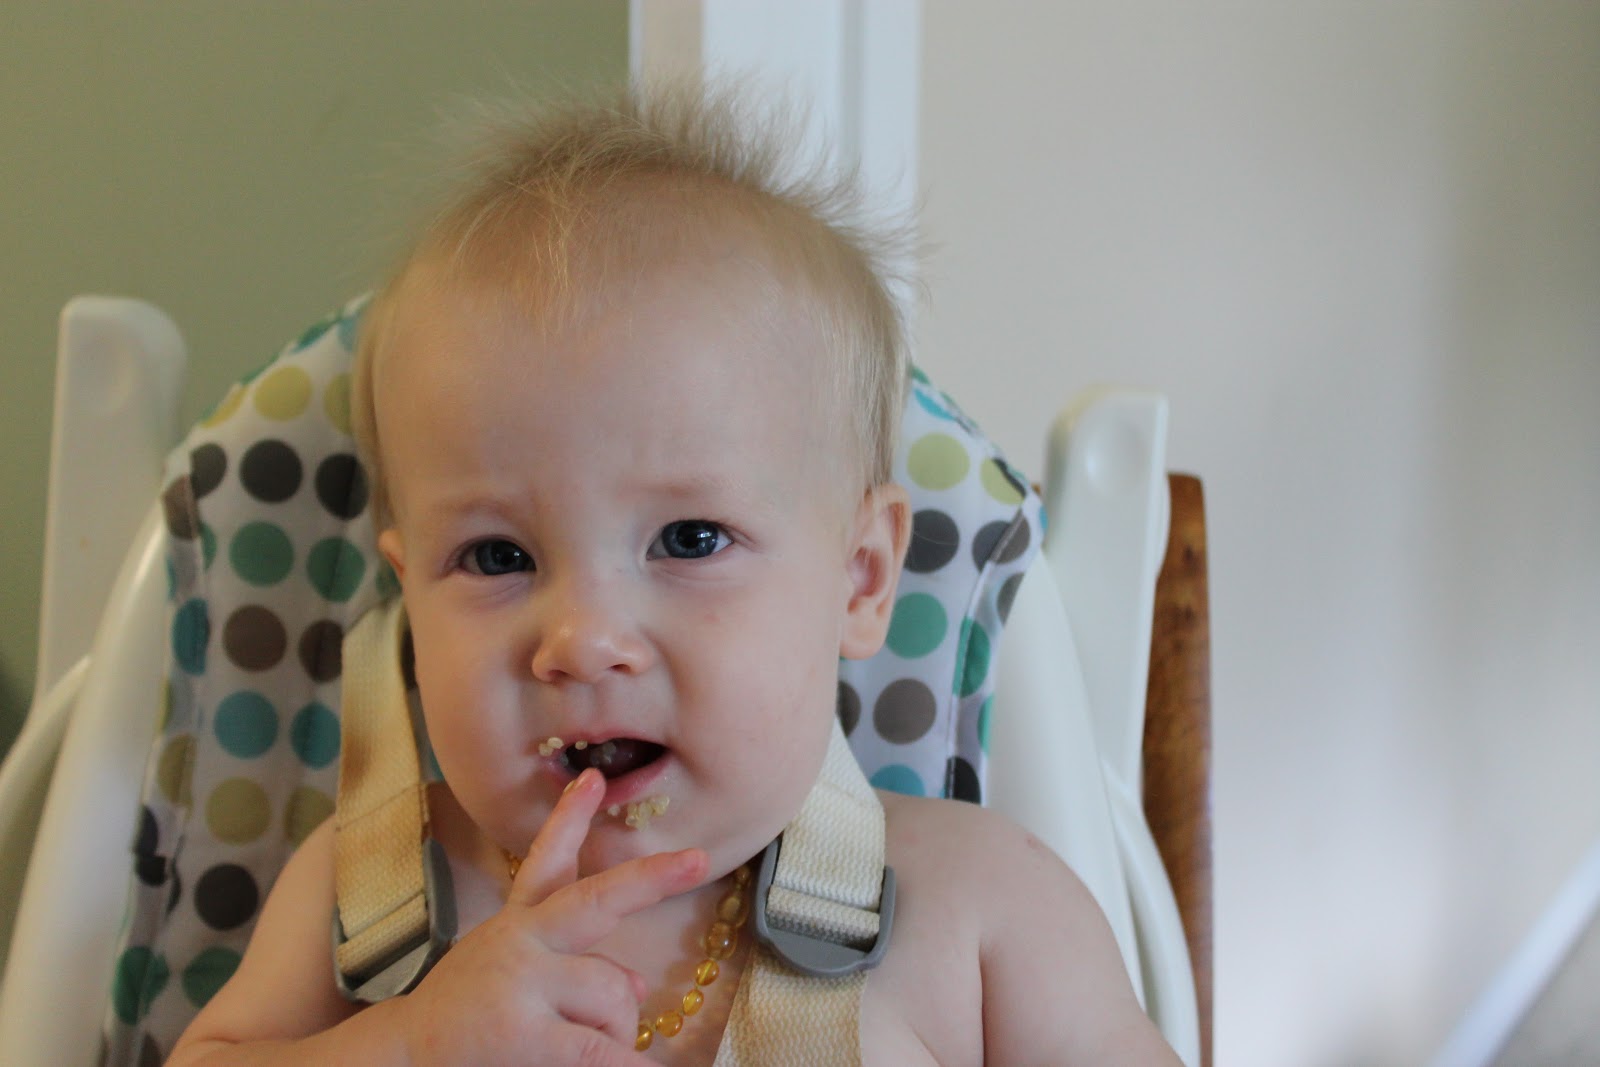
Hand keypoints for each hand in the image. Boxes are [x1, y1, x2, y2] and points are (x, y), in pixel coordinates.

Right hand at [395, 769, 708, 1065]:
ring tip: (575, 1052)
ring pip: (615, 994)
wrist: (398, 1062)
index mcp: (516, 928)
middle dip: (650, 878)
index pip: (544, 863)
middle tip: (696, 859)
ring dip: (615, 1033)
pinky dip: (630, 1065)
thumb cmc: (464, 1026)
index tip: (592, 779)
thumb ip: (574, 970)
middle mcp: (520, 942)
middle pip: (595, 899)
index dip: (569, 819)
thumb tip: (639, 984)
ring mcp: (522, 983)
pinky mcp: (523, 1033)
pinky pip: (600, 1050)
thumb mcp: (511, 978)